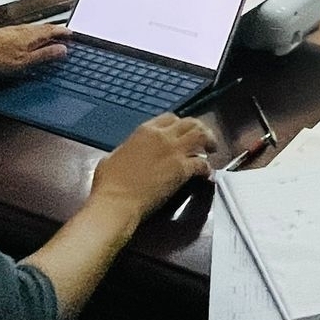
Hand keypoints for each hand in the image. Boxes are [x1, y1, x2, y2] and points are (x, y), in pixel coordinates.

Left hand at [0, 21, 70, 77]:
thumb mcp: (23, 62)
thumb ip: (44, 55)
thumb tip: (63, 49)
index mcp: (31, 35)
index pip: (53, 30)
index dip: (64, 33)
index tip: (73, 35)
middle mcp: (22, 29)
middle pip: (44, 28)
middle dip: (56, 31)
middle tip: (66, 35)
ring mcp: (12, 31)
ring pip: (34, 30)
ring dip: (45, 33)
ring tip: (51, 38)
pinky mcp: (3, 35)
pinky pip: (25, 32)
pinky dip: (33, 36)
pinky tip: (29, 42)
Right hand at [89, 113, 214, 213]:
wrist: (116, 201)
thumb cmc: (109, 183)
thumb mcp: (113, 155)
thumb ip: (127, 148)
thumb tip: (130, 151)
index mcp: (145, 130)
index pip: (170, 118)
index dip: (180, 125)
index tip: (183, 132)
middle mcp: (162, 136)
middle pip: (190, 123)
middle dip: (199, 129)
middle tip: (204, 140)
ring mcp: (174, 152)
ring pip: (201, 136)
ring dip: (208, 141)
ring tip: (211, 150)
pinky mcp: (182, 170)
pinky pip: (202, 163)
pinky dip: (207, 168)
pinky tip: (206, 174)